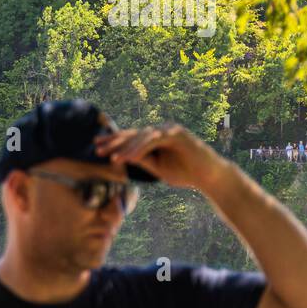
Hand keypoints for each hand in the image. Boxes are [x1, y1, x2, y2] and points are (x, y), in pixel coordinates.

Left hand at [94, 123, 228, 192]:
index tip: (97, 147)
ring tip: (111, 158)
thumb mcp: (157, 168)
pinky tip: (129, 157)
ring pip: (141, 136)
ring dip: (125, 147)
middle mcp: (162, 130)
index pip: (131, 138)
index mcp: (156, 137)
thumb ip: (141, 160)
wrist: (209, 177)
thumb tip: (120, 157)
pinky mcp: (177, 134)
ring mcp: (169, 130)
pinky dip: (140, 149)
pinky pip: (153, 140)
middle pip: (133, 134)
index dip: (114, 142)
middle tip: (97, 148)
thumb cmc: (185, 173)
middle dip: (114, 141)